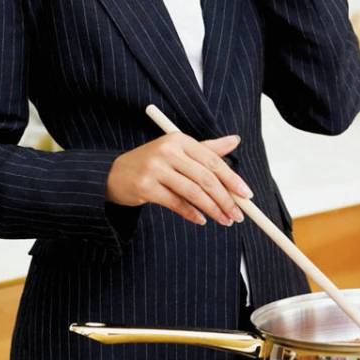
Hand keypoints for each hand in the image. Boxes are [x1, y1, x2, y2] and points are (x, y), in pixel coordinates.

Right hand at [106, 133, 253, 226]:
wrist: (113, 174)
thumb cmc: (152, 163)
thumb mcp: (179, 151)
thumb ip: (207, 149)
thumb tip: (235, 140)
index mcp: (180, 140)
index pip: (213, 160)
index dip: (232, 179)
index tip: (246, 194)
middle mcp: (168, 151)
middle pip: (205, 178)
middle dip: (226, 199)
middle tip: (238, 214)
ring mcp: (155, 168)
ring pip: (193, 192)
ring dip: (213, 209)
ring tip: (225, 220)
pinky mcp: (145, 186)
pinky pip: (175, 203)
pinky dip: (191, 213)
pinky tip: (202, 220)